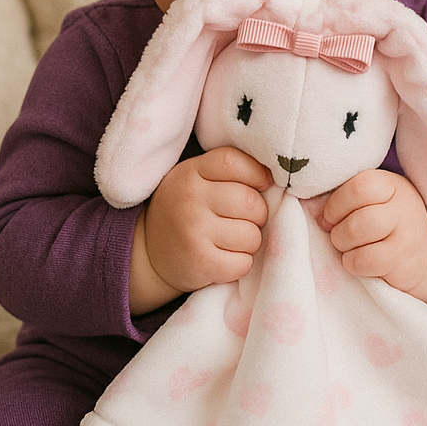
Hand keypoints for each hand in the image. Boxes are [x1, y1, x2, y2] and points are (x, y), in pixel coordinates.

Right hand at [128, 147, 271, 315]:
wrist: (148, 252)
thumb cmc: (187, 209)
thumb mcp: (198, 179)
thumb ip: (230, 171)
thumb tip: (277, 175)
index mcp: (191, 172)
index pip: (234, 162)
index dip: (257, 174)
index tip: (261, 185)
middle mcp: (190, 199)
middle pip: (251, 202)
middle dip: (258, 214)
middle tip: (244, 219)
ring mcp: (193, 232)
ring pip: (252, 235)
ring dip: (250, 241)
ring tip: (231, 239)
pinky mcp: (200, 263)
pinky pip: (243, 262)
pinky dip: (241, 263)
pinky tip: (225, 257)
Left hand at [322, 169, 426, 312]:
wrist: (417, 257)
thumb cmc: (382, 226)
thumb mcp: (369, 203)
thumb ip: (345, 199)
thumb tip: (315, 214)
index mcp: (390, 184)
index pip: (359, 186)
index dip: (336, 204)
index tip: (329, 217)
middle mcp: (403, 205)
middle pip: (357, 215)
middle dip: (337, 229)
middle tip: (338, 236)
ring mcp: (406, 233)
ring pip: (358, 234)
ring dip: (343, 245)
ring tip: (349, 248)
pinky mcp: (403, 261)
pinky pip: (364, 260)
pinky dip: (353, 263)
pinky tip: (358, 262)